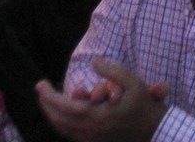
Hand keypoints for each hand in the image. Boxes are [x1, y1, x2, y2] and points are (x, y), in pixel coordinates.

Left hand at [37, 57, 167, 141]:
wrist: (153, 132)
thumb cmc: (143, 106)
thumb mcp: (135, 83)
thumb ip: (114, 70)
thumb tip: (94, 61)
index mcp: (99, 116)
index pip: (65, 107)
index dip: (50, 97)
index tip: (40, 85)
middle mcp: (91, 131)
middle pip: (60, 120)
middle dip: (47, 104)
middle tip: (40, 90)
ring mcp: (91, 139)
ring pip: (63, 129)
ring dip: (52, 114)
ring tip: (47, 101)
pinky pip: (71, 134)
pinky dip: (61, 123)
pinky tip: (60, 114)